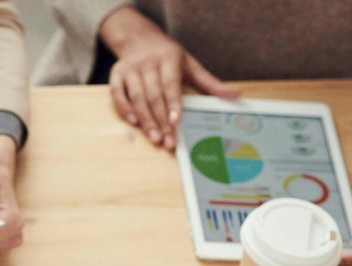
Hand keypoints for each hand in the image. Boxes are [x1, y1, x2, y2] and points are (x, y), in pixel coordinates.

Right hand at [99, 7, 237, 150]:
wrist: (140, 39)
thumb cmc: (169, 57)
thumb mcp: (190, 65)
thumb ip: (210, 82)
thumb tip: (235, 94)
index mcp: (168, 58)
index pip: (171, 84)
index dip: (173, 104)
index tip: (176, 122)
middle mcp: (148, 63)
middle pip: (153, 96)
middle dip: (161, 120)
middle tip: (168, 141)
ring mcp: (130, 69)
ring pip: (137, 98)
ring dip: (146, 121)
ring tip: (155, 138)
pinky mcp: (116, 75)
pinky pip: (117, 95)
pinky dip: (125, 110)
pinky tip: (134, 124)